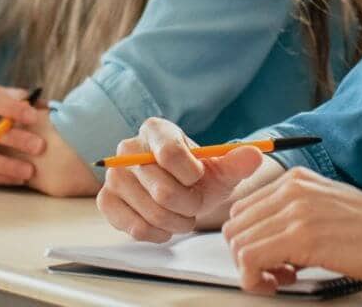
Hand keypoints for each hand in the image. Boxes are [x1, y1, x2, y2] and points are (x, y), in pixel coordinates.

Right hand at [97, 117, 268, 242]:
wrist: (179, 192)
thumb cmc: (198, 178)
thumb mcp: (221, 169)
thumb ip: (238, 162)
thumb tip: (255, 155)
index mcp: (155, 130)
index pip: (171, 154)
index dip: (192, 175)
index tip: (199, 177)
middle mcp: (128, 148)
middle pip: (163, 190)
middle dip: (189, 205)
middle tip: (194, 203)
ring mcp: (114, 175)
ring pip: (152, 212)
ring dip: (177, 222)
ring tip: (183, 214)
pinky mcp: (106, 201)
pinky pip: (135, 227)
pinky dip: (158, 233)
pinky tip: (165, 226)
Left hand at [222, 167, 361, 294]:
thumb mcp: (330, 208)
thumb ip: (297, 215)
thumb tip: (269, 240)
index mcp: (296, 180)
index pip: (243, 209)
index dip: (249, 241)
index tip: (269, 259)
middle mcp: (292, 189)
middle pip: (235, 227)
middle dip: (246, 257)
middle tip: (274, 273)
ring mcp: (296, 211)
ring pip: (238, 244)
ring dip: (252, 270)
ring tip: (281, 279)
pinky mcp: (302, 236)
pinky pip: (251, 260)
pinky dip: (256, 280)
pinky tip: (280, 283)